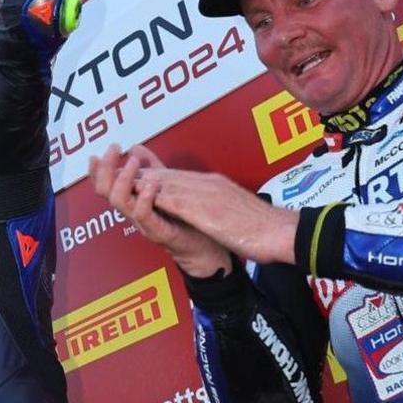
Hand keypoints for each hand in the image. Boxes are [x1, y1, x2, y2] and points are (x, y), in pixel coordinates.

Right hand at [89, 144, 230, 277]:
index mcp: (131, 201)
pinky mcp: (157, 231)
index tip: (99, 154)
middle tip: (114, 151)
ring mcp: (142, 222)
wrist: (204, 245)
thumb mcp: (165, 187)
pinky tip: (152, 185)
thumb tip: (135, 147)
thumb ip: (150, 167)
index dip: (97, 170)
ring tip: (133, 162)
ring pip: (119, 202)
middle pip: (105, 192)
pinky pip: (143, 215)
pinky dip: (144, 198)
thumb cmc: (184, 218)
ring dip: (124, 179)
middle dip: (106, 169)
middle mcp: (132, 212)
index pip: (105, 185)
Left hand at [138, 167, 297, 264]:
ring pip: (169, 184)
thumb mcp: (235, 210)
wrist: (284, 233)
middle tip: (119, 169)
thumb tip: (207, 208)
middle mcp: (210, 185)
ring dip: (145, 181)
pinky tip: (144, 196)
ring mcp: (209, 195)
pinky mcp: (209, 210)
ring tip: (122, 179)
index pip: (178, 177)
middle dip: (142, 173)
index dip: (154, 173)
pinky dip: (159, 197)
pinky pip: (178, 202)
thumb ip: (217, 204)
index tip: (135, 171)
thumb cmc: (264, 228)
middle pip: (169, 176)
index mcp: (216, 185)